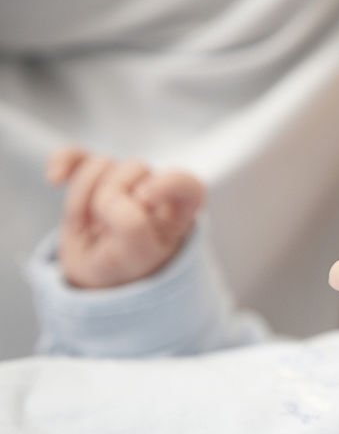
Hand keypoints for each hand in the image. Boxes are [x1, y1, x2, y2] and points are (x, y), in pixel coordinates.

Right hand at [47, 147, 204, 288]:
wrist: (95, 277)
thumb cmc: (125, 267)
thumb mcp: (135, 257)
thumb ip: (132, 226)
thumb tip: (113, 196)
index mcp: (179, 213)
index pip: (188, 185)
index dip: (167, 183)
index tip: (143, 198)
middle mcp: (154, 192)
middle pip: (136, 168)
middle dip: (110, 200)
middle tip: (103, 232)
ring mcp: (122, 182)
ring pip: (102, 164)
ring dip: (83, 198)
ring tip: (87, 228)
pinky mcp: (93, 177)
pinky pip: (77, 156)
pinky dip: (64, 163)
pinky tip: (54, 180)